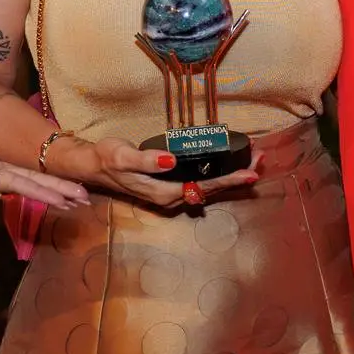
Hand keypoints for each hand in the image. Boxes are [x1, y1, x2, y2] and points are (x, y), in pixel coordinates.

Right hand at [57, 135, 261, 209]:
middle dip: (237, 177)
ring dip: (231, 176)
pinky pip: (201, 182)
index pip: (204, 187)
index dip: (229, 180)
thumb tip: (171, 160)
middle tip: (261, 161)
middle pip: (212, 189)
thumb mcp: (123, 156)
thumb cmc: (107, 158)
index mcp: (164, 192)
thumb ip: (147, 159)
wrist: (92, 165)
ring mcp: (171, 193)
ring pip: (208, 187)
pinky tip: (228, 166)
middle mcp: (171, 197)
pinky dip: (218, 175)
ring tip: (253, 162)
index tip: (249, 172)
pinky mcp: (171, 186)